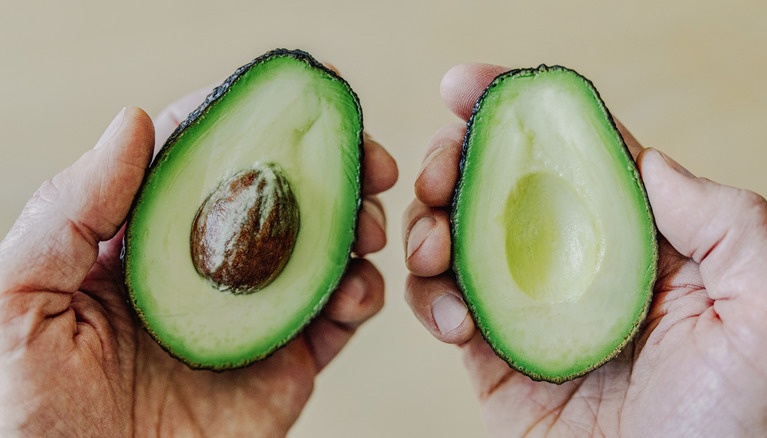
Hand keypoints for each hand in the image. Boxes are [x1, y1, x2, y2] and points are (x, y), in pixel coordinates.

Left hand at [0, 84, 396, 435]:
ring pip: (318, 254)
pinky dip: (359, 298)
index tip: (296, 94)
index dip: (248, 117)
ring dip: (356, 227)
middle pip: (276, 198)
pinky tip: (357, 288)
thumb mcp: (17, 300)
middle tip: (366, 157)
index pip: (200, 159)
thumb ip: (69, 210)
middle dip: (328, 168)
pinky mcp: (281, 369)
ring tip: (370, 225)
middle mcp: (202, 270)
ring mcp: (248, 319)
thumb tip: (135, 122)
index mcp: (141, 242)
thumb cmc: (24, 414)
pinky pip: (334, 325)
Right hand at [403, 63, 766, 436]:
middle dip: (456, 163)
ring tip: (430, 244)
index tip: (465, 85)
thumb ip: (725, 222)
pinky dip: (431, 300)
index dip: (520, 108)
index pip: (576, 153)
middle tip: (439, 170)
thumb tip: (644, 160)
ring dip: (429, 226)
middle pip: (502, 186)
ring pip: (460, 240)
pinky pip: (443, 310)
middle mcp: (580, 267)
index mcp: (641, 243)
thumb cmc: (740, 427)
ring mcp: (532, 311)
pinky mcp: (495, 361)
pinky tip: (454, 318)